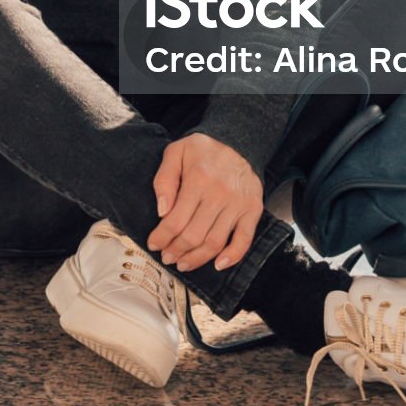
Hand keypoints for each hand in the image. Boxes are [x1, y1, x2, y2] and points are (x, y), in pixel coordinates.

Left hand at [148, 133, 265, 272]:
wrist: (238, 141)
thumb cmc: (203, 149)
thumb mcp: (175, 153)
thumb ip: (164, 180)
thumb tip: (162, 211)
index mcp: (198, 179)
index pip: (175, 220)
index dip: (161, 237)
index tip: (153, 244)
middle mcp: (219, 194)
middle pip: (194, 235)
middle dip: (176, 251)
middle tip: (167, 257)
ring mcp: (238, 204)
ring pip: (215, 242)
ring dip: (197, 259)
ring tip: (184, 263)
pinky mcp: (252, 210)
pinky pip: (244, 240)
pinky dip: (232, 256)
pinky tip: (217, 265)